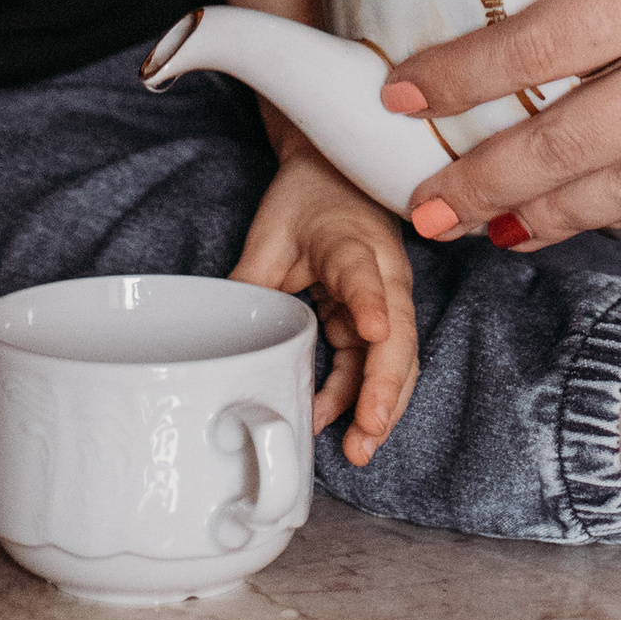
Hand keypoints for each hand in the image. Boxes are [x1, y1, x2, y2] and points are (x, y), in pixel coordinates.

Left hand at [232, 132, 419, 465]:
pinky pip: (375, 360)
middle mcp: (383, 272)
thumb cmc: (304, 198)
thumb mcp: (269, 234)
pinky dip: (361, 394)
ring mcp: (386, 297)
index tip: (374, 331)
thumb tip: (223, 343)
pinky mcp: (378, 314)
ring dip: (382, 403)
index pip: (363, 274)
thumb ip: (252, 285)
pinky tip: (337, 422)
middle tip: (366, 433)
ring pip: (396, 357)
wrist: (334, 172)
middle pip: (397, 333)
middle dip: (384, 387)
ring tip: (359, 447)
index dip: (370, 303)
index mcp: (351, 242)